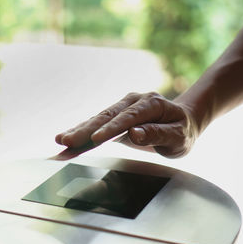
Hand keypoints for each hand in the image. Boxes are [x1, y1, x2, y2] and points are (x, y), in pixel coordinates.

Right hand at [55, 92, 198, 157]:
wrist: (182, 121)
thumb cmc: (182, 131)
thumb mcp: (178, 136)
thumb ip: (158, 134)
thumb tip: (134, 134)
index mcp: (151, 104)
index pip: (128, 117)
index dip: (111, 129)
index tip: (95, 139)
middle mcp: (133, 101)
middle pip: (107, 116)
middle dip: (85, 129)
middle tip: (67, 141)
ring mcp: (121, 108)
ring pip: (97, 119)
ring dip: (78, 131)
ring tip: (60, 141)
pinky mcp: (114, 117)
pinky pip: (96, 125)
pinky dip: (81, 133)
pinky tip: (65, 141)